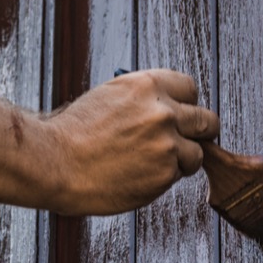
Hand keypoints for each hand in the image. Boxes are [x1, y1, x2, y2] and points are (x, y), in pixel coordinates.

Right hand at [46, 68, 218, 215]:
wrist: (56, 162)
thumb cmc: (75, 132)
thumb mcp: (110, 96)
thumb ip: (143, 99)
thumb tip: (168, 107)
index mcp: (147, 85)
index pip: (190, 89)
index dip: (186, 104)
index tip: (181, 114)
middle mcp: (162, 111)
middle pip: (207, 120)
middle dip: (199, 131)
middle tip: (187, 140)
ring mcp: (167, 144)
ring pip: (196, 153)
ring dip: (180, 159)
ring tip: (149, 162)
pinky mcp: (165, 174)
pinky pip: (177, 175)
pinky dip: (163, 177)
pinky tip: (137, 174)